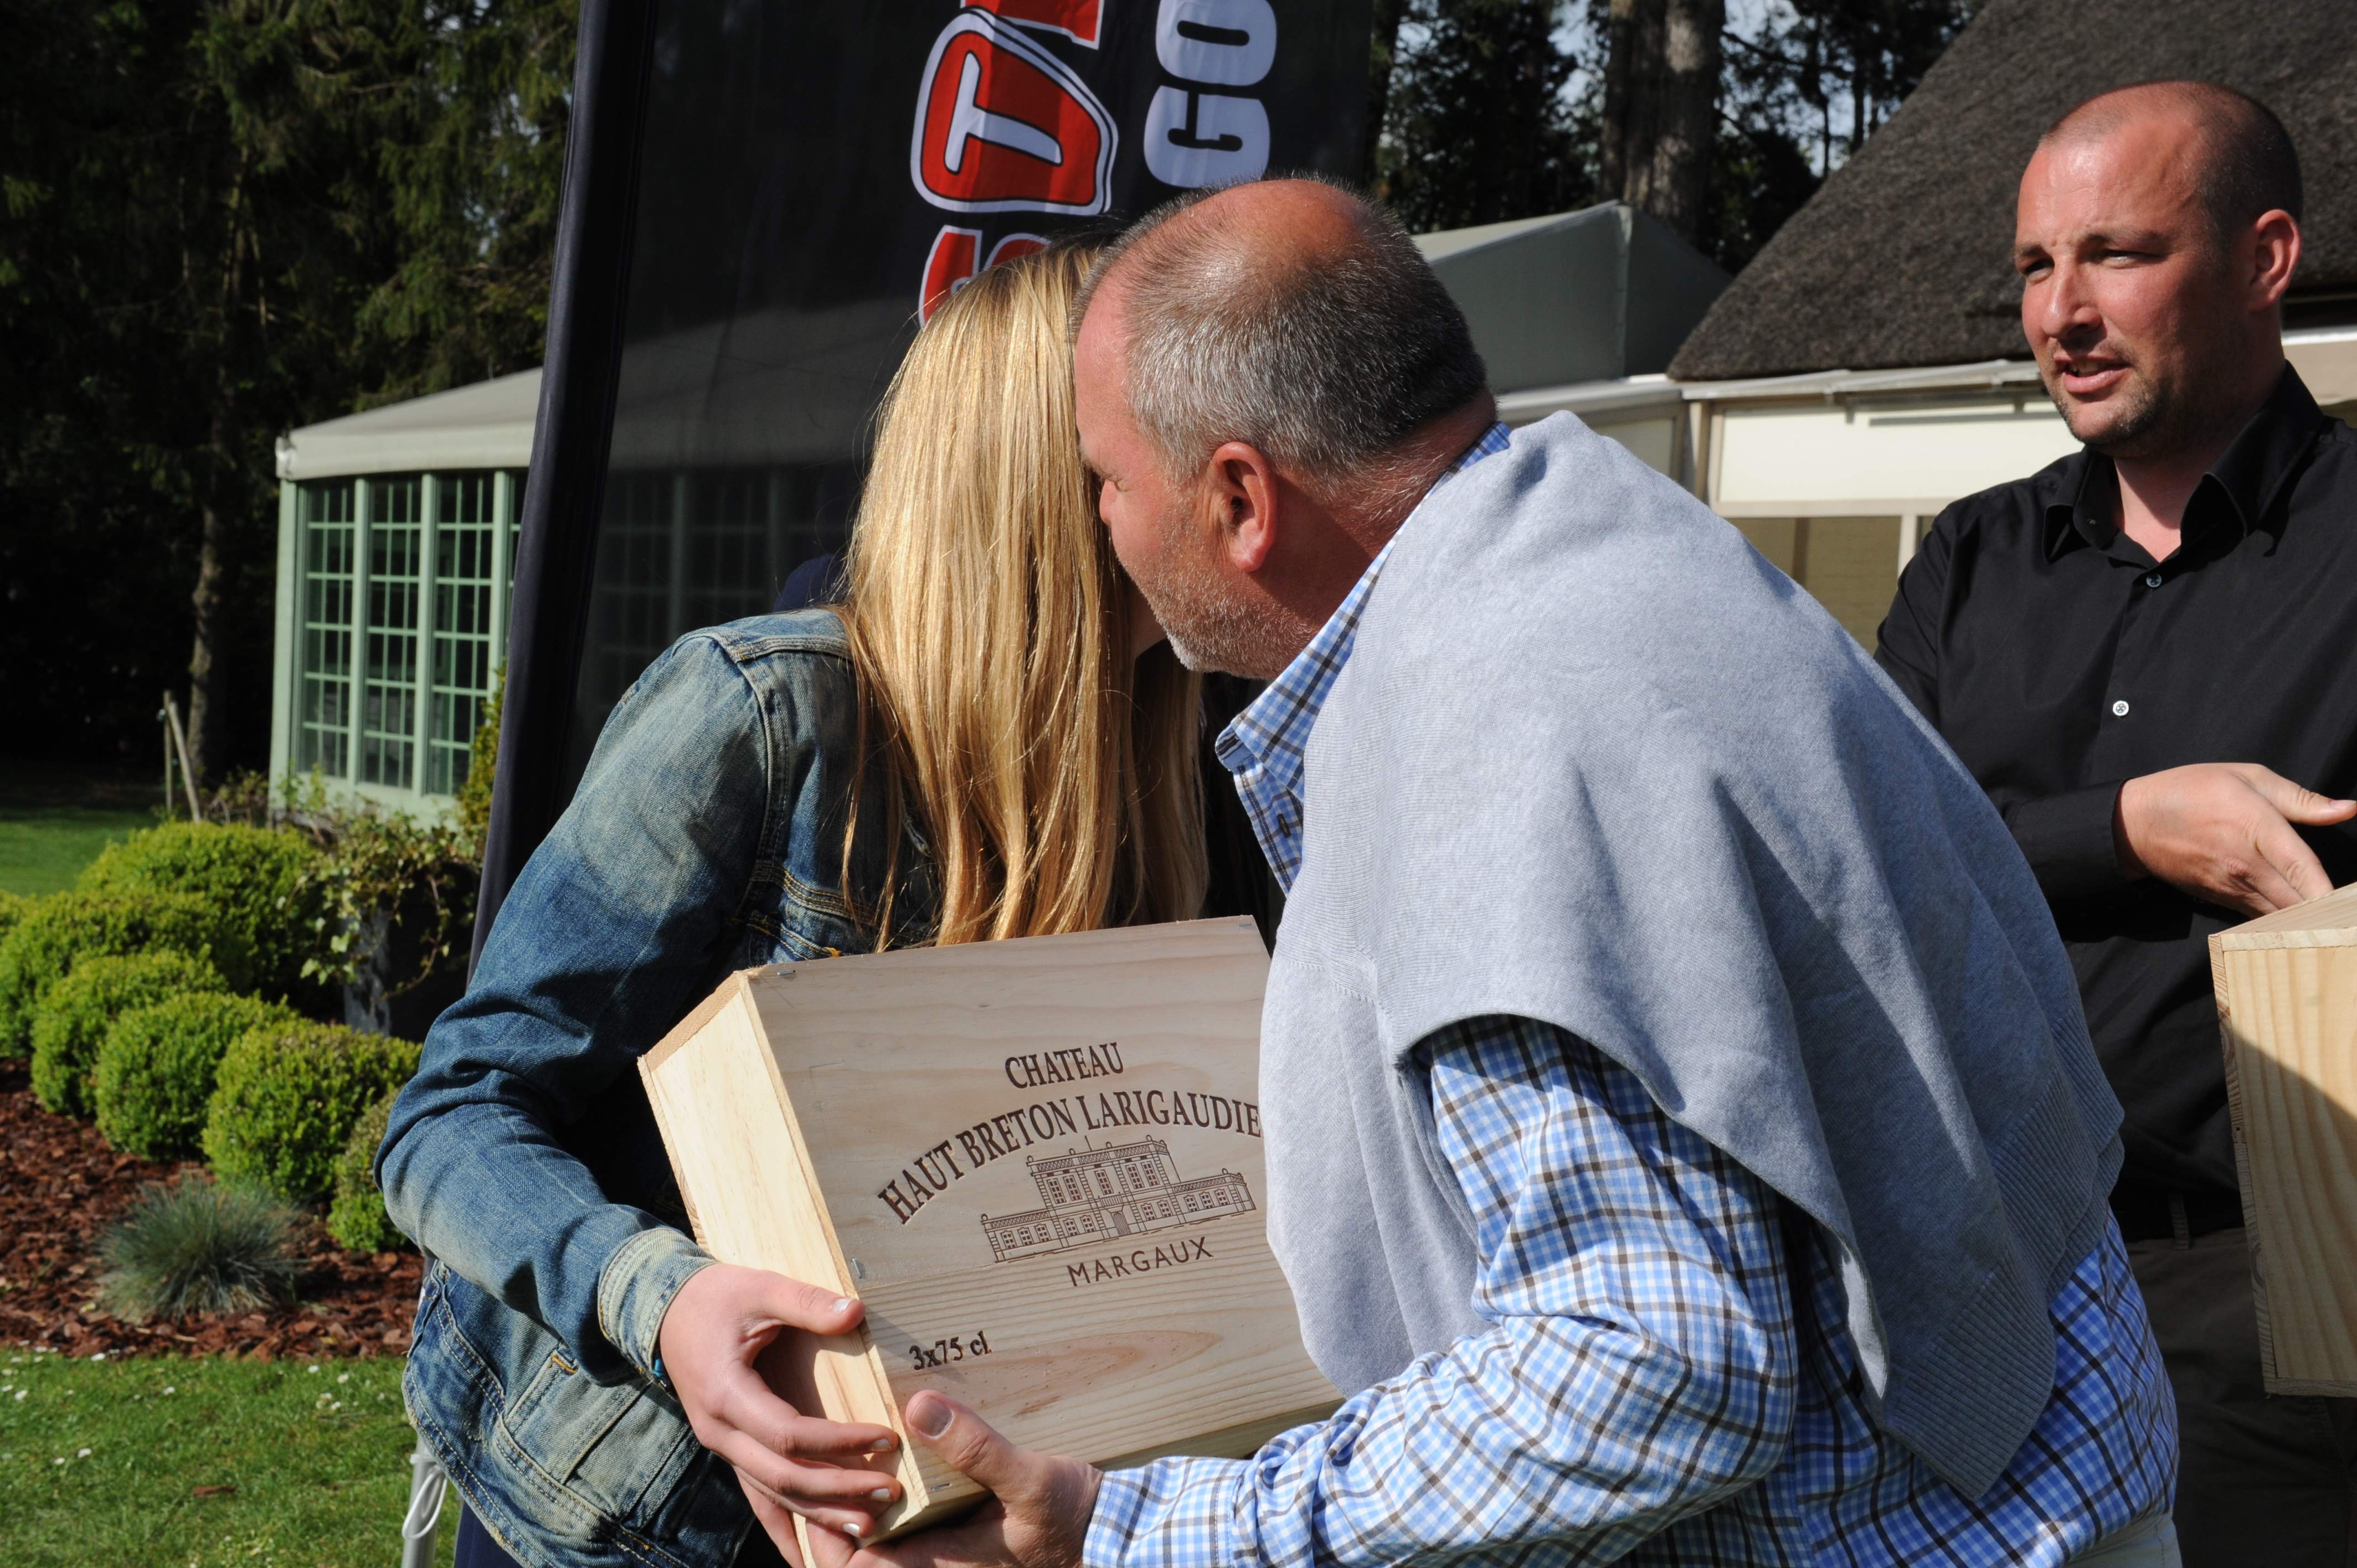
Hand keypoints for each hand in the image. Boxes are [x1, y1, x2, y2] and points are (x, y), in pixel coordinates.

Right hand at [657, 1264, 902, 1547]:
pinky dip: (784, 1525)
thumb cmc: (718, 1297)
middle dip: (837, 1491)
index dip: (838, 1442)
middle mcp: (720, 1431)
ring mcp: (723, 1445)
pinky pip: (757, 1494)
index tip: (885, 1438)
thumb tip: (857, 1312)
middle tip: (890, 1493)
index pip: (788, 1435)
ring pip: (771, 1495)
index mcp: (727, 1395)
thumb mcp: (761, 1288)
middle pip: (782, 1478)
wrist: (666, 1310)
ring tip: (868, 1526)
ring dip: (818, 1515)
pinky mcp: (731, 1448)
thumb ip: (807, 1301)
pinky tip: (805, 1555)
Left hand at [827, 1391, 1101, 1567]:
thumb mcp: (1029, 1478)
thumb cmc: (1073, 1517)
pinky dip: (890, 1501)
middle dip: (828, 1519)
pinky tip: (892, 1458)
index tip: (814, 1493)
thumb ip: (977, 1449)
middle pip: (859, 1557)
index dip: (821, 1540)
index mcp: (938, 1561)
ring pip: (881, 1542)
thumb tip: (919, 1408)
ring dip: (857, 1508)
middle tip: (817, 1465)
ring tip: (842, 1458)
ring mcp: (947, 1550)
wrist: (1113, 1530)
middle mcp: (936, 1562)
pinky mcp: (962, 1533)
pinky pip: (909, 1527)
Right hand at [2114, 763, 2355, 916]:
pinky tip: (2304, 922)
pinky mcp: (2222, 900)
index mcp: (2256, 827)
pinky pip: (2262, 918)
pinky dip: (2285, 923)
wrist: (2134, 823)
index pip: (2302, 868)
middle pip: (2298, 903)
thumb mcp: (2247, 778)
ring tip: (2335, 923)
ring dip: (2310, 922)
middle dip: (2329, 914)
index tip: (2350, 905)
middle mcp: (2245, 864)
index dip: (2331, 891)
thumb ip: (2300, 798)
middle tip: (2348, 917)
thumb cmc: (2193, 791)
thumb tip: (2348, 809)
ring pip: (2282, 917)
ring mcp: (2232, 887)